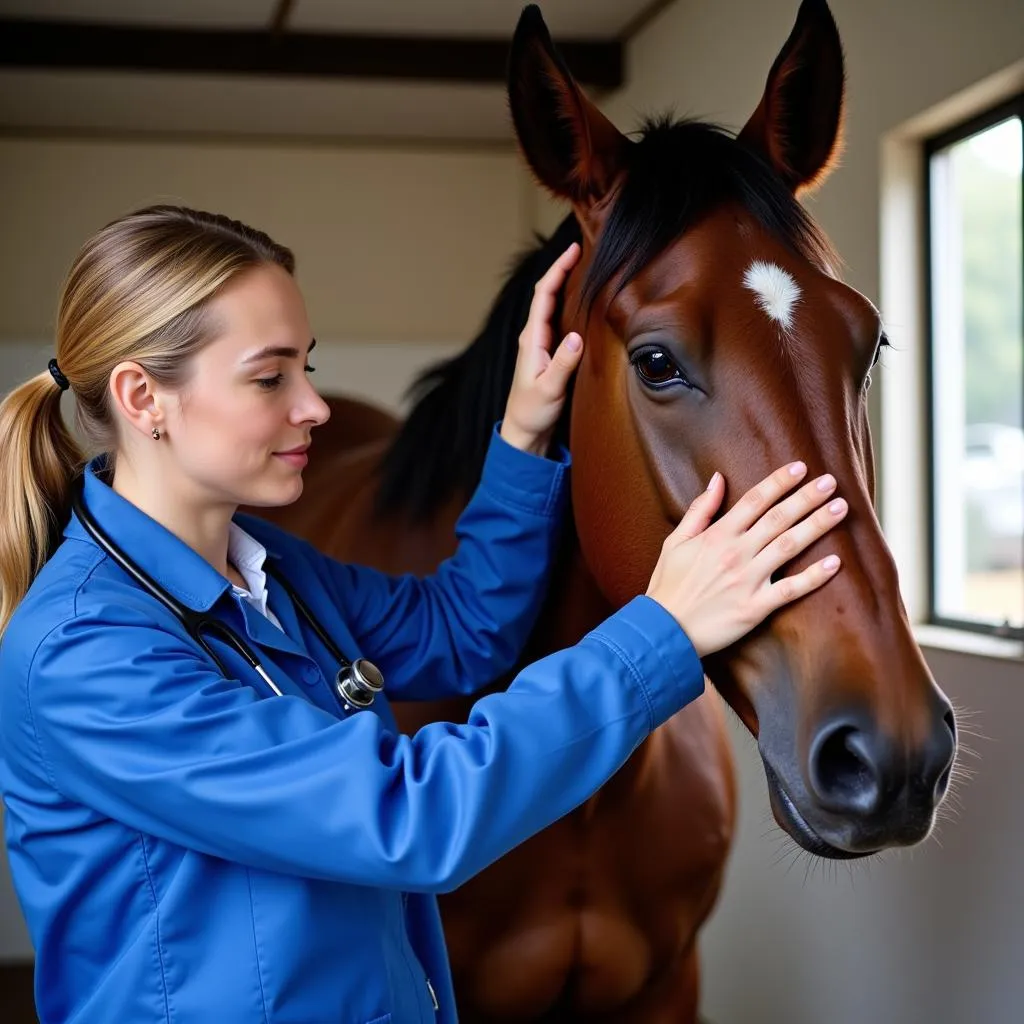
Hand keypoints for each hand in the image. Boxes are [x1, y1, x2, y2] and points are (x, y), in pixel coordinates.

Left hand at [500, 243, 583, 455]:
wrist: (524, 432)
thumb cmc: (533, 412)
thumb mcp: (550, 390)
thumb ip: (563, 364)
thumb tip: (576, 337)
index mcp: (532, 339)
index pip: (544, 295)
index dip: (558, 270)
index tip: (574, 250)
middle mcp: (534, 337)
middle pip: (547, 293)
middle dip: (563, 269)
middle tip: (583, 249)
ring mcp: (541, 344)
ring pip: (553, 305)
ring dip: (566, 284)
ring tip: (585, 266)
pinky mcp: (549, 353)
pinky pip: (559, 320)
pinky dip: (569, 304)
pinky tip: (582, 301)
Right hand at [646, 463, 847, 657]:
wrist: (663, 630)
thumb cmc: (667, 586)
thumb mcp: (675, 542)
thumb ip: (699, 510)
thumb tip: (717, 479)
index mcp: (716, 536)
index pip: (754, 501)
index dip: (779, 482)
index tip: (800, 467)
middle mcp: (735, 553)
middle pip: (778, 518)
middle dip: (807, 497)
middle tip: (831, 481)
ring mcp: (747, 580)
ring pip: (789, 546)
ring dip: (817, 525)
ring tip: (840, 508)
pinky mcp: (755, 607)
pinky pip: (790, 590)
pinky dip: (814, 577)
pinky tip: (835, 563)